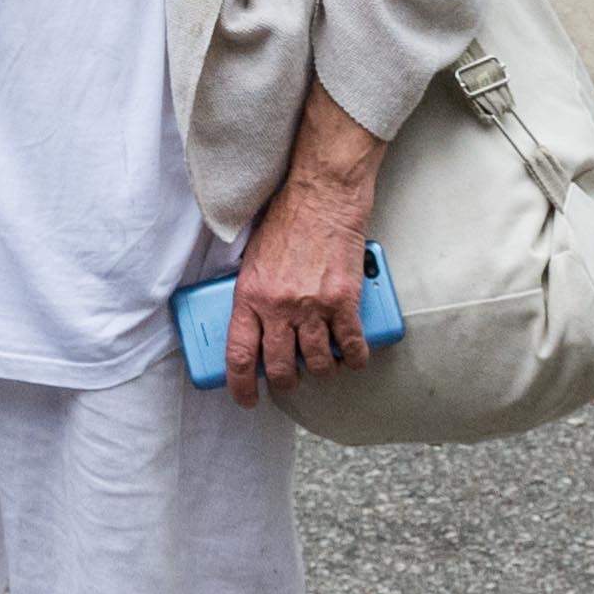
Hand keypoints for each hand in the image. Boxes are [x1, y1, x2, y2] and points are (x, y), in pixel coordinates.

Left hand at [217, 87, 387, 405]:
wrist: (321, 195)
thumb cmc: (286, 220)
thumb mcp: (252, 259)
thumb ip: (252, 294)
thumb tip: (253, 325)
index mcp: (249, 296)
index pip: (240, 355)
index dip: (241, 386)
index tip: (246, 398)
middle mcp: (279, 307)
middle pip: (280, 367)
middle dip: (284, 382)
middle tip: (288, 380)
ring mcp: (314, 307)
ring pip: (317, 362)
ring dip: (320, 370)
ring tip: (321, 365)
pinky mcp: (345, 301)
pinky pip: (351, 345)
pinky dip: (353, 356)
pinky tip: (353, 357)